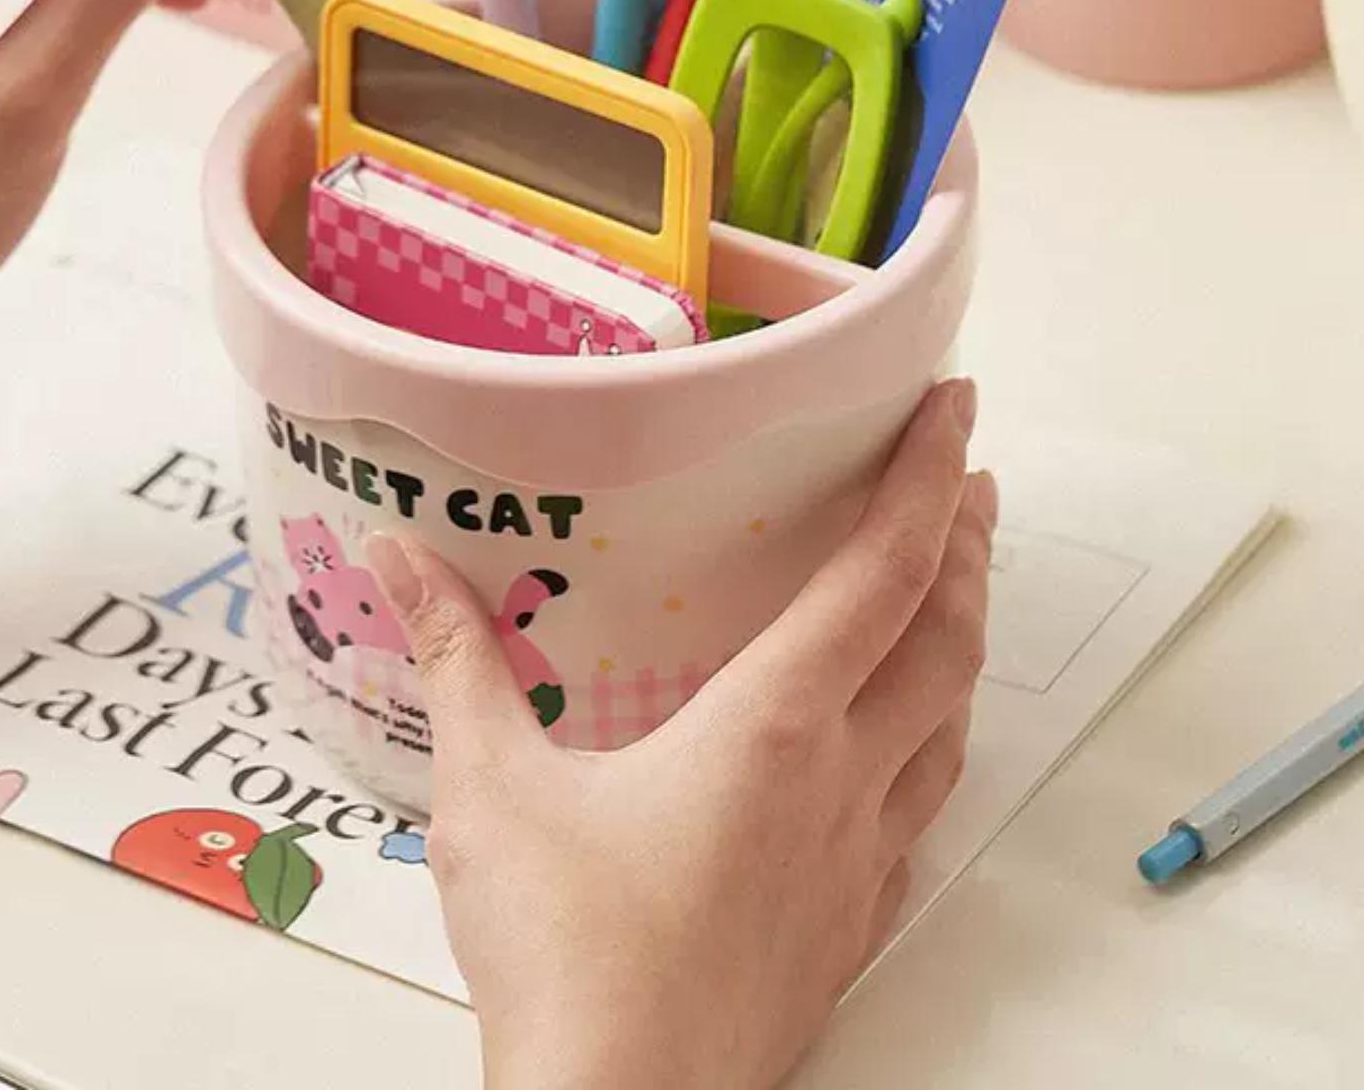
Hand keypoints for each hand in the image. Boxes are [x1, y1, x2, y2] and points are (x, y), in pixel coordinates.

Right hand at [367, 377, 993, 1089]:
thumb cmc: (563, 955)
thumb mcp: (490, 792)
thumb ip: (455, 659)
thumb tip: (396, 554)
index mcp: (775, 725)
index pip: (883, 572)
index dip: (927, 478)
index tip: (955, 408)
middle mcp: (842, 783)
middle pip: (944, 638)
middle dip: (965, 548)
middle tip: (968, 483)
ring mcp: (859, 864)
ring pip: (950, 726)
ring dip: (959, 644)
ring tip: (949, 595)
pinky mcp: (849, 930)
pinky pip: (920, 818)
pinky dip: (931, 753)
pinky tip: (902, 761)